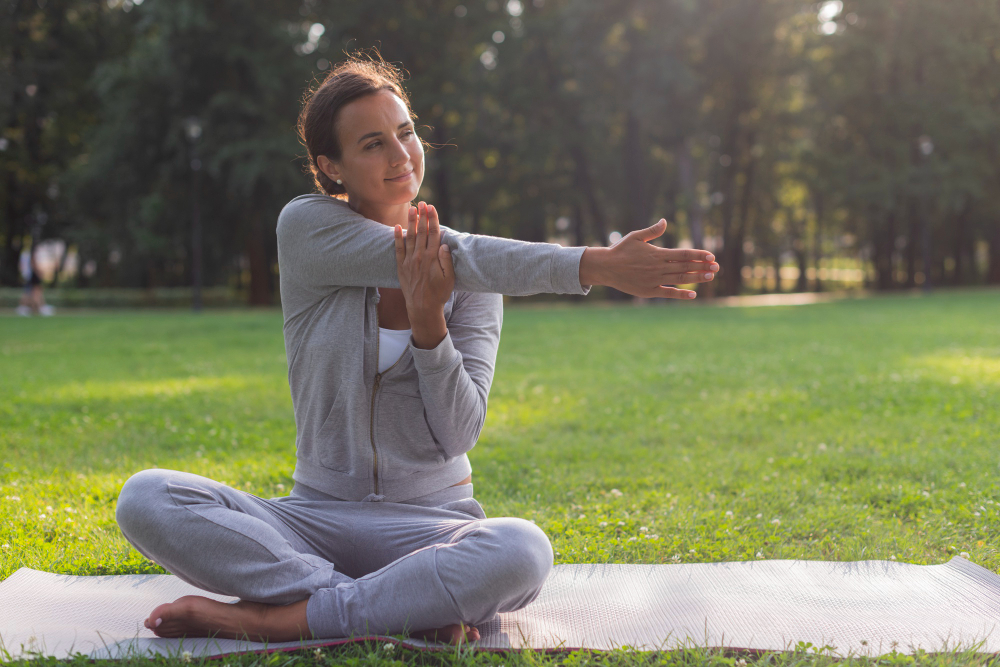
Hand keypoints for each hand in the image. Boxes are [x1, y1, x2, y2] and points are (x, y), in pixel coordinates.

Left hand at [393, 202, 453, 347]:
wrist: (422, 308)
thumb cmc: (439, 294)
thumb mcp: (449, 279)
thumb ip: (447, 261)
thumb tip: (445, 245)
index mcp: (433, 258)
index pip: (433, 233)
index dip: (432, 219)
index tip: (431, 207)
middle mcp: (420, 256)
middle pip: (422, 232)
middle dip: (422, 216)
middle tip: (422, 203)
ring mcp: (409, 261)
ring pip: (410, 237)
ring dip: (411, 222)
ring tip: (411, 209)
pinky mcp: (401, 266)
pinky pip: (398, 249)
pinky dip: (397, 237)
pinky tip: (396, 227)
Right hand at [580, 220, 718, 298]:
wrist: (606, 267)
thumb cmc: (621, 250)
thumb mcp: (636, 237)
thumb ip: (652, 231)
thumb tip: (665, 221)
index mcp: (657, 253)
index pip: (683, 254)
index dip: (699, 255)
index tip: (711, 256)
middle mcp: (658, 267)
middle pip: (685, 267)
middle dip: (703, 267)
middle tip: (717, 267)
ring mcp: (654, 280)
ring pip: (680, 279)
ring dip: (696, 278)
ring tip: (711, 277)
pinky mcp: (649, 291)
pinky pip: (668, 293)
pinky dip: (680, 294)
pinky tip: (693, 294)